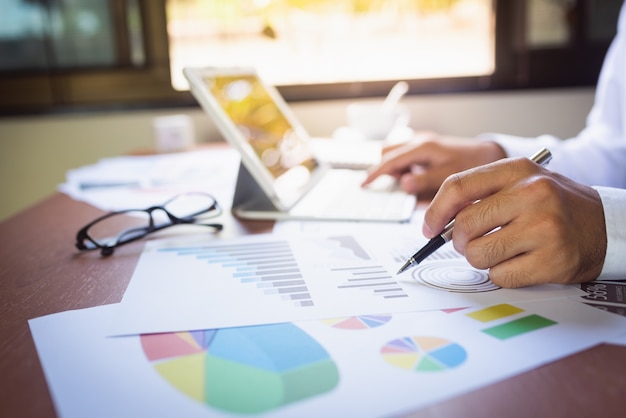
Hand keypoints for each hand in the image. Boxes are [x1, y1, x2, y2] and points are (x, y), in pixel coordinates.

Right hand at [361, 132, 505, 196]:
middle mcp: (420, 141)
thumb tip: (404, 183)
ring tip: (411, 183)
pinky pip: (405, 155)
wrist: (488, 154)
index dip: (375, 174)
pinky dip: (404, 167)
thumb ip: (425, 182)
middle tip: (395, 187)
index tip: (364, 185)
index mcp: (423, 147)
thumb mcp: (449, 177)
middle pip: (388, 152)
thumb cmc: (472, 165)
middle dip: (386, 170)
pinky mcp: (425, 146)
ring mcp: (422, 142)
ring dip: (396, 169)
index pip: (390, 160)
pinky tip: (417, 177)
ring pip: (395, 152)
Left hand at [423, 157, 606, 287]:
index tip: (428, 227)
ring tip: (502, 251)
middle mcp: (532, 195)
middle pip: (464, 225)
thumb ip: (481, 194)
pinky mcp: (551, 260)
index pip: (458, 186)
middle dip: (458, 240)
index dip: (435, 211)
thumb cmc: (554, 206)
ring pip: (477, 254)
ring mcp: (544, 228)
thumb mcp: (521, 183)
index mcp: (518, 170)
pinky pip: (499, 276)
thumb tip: (436, 221)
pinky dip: (502, 275)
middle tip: (470, 243)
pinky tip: (521, 262)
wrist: (606, 227)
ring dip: (480, 259)